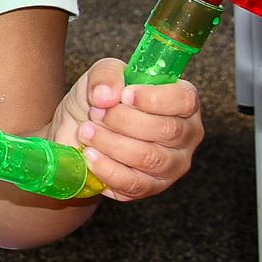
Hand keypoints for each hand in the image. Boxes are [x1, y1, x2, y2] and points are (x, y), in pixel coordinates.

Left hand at [49, 60, 202, 201]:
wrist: (75, 132)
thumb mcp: (100, 76)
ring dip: (111, 143)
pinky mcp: (151, 187)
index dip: (154, 98)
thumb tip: (106, 95)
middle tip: (95, 113)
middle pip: (166, 130)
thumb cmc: (99, 101)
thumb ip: (107, 75)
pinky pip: (134, 184)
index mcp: (182, 102)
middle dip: (123, 120)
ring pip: (150, 158)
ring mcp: (172, 165)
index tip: (124, 95)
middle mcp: (186, 135)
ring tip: (86, 131)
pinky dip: (107, 169)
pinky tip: (89, 155)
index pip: (184, 100)